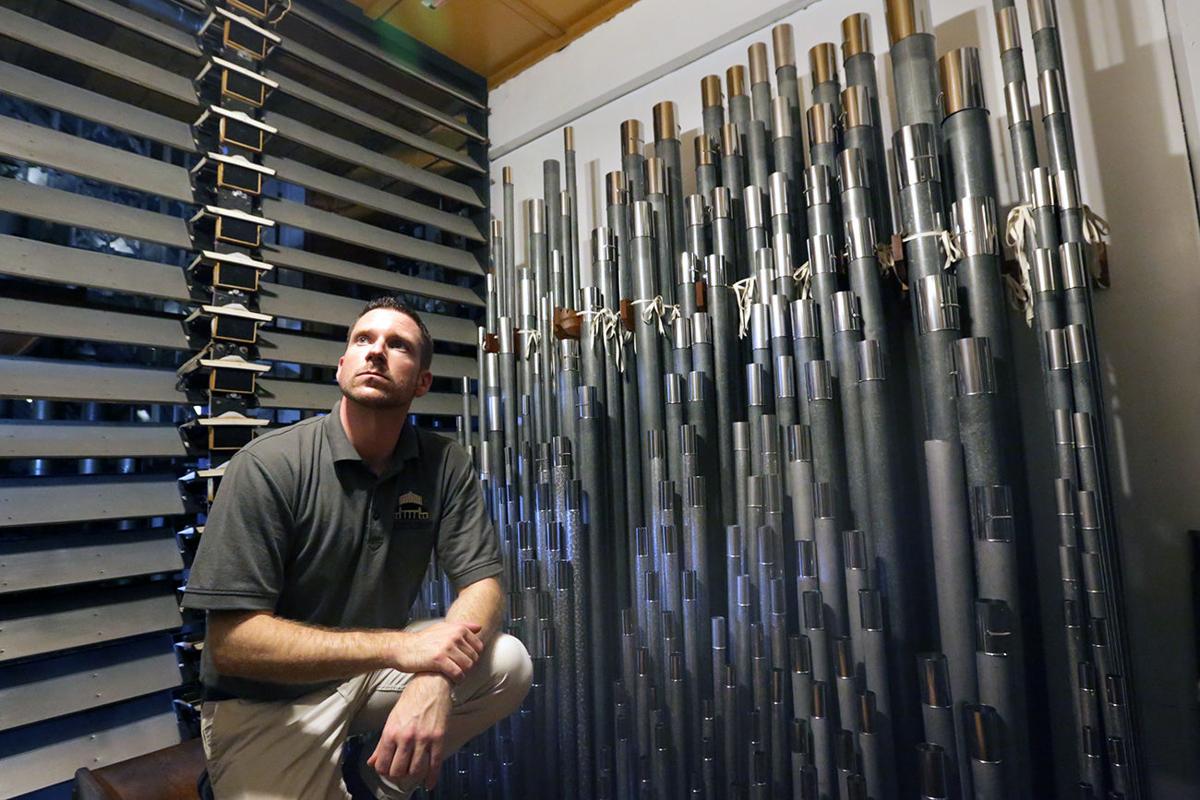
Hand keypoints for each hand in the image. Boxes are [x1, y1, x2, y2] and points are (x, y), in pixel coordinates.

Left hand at [367, 673, 452, 789]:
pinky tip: (429, 784)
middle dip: (398, 774)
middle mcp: (405, 737)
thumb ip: (382, 744)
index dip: (384, 771)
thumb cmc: (411, 698)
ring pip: (415, 770)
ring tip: (413, 771)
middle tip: (401, 771)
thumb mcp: (392, 719)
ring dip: (413, 775)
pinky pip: (434, 764)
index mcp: (391, 732)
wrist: (432, 682)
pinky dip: (431, 778)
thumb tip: (372, 762)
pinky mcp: (438, 738)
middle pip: (398, 771)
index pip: (382, 764)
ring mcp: (423, 738)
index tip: (388, 769)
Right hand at [392, 621, 483, 681]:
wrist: (403, 648)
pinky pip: (457, 673)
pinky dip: (457, 679)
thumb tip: (479, 627)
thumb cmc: (423, 640)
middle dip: (468, 666)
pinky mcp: (439, 660)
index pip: (478, 646)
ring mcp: (447, 647)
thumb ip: (461, 627)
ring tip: (456, 675)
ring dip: (464, 674)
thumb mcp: (442, 628)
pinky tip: (452, 679)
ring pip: (467, 666)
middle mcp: (454, 636)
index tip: (465, 661)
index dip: (474, 657)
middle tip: (459, 670)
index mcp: (457, 629)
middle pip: (473, 657)